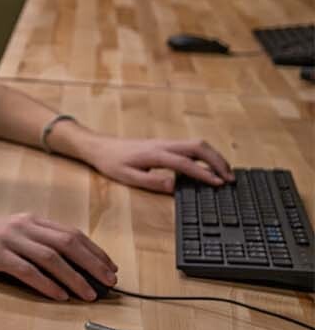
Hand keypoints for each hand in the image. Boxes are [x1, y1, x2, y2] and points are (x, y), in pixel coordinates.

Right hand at [0, 212, 117, 301]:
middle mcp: (22, 225)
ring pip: (51, 256)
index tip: (110, 267)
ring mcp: (8, 238)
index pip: (71, 232)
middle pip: (67, 242)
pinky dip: (46, 283)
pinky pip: (27, 269)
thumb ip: (36, 245)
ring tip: (89, 294)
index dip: (94, 250)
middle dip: (92, 263)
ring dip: (74, 277)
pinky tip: (59, 295)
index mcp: (29, 219)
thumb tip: (71, 267)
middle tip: (109, 282)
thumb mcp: (10, 236)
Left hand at [73, 133, 231, 192]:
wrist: (99, 147)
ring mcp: (165, 142)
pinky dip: (205, 154)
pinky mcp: (164, 144)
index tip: (220, 184)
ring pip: (196, 144)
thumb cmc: (112, 163)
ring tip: (226, 173)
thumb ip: (152, 181)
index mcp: (155, 154)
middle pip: (198, 146)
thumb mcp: (128, 177)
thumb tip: (175, 186)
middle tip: (231, 178)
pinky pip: (190, 146)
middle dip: (217, 161)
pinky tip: (210, 166)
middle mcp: (163, 145)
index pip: (186, 163)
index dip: (204, 174)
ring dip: (213, 156)